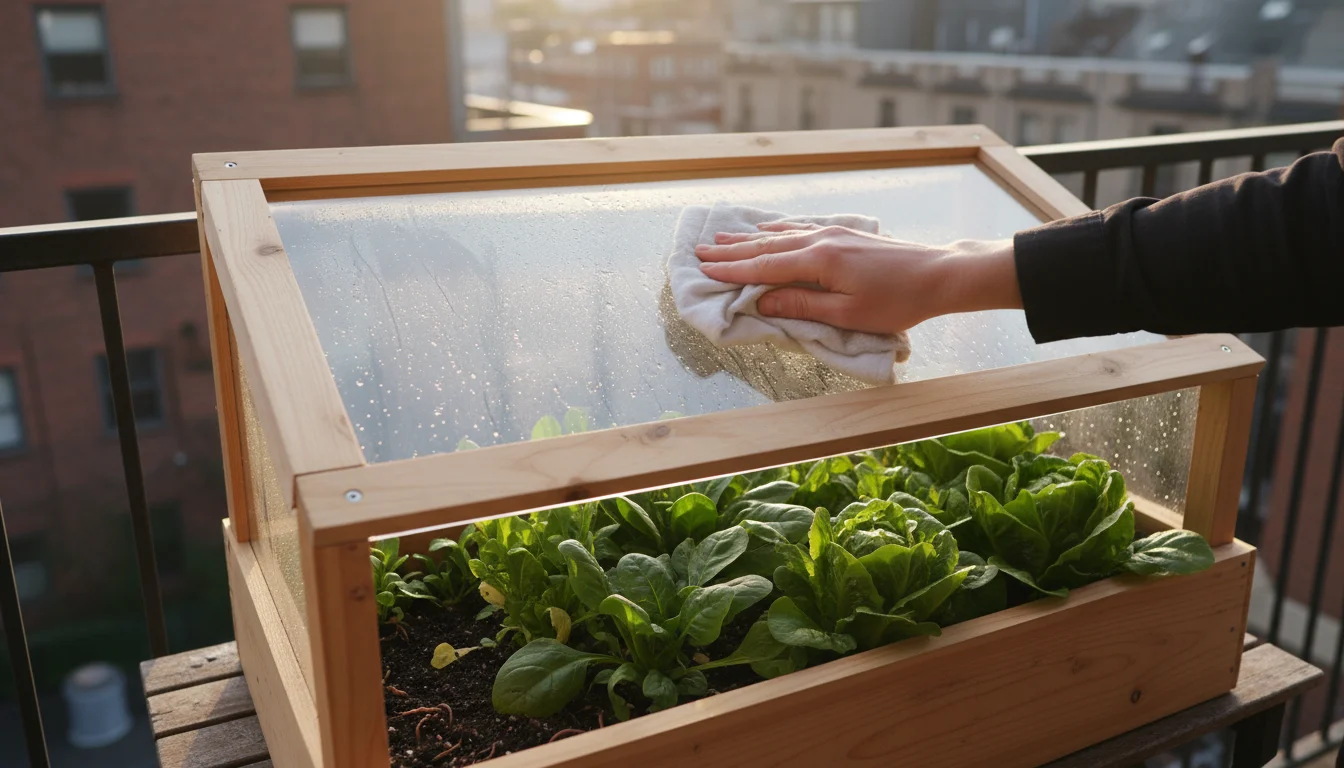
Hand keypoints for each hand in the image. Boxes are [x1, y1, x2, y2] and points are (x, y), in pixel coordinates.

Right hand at [695, 222, 1022, 334]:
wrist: (939, 274)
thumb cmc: (897, 302)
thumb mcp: (846, 313)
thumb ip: (801, 304)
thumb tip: (761, 301)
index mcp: (819, 260)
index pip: (764, 266)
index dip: (732, 270)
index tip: (704, 270)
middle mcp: (821, 239)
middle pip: (766, 245)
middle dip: (731, 251)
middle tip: (699, 252)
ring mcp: (833, 233)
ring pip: (781, 234)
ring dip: (749, 238)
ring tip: (722, 237)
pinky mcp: (845, 234)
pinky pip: (798, 229)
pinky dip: (776, 230)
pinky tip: (767, 229)